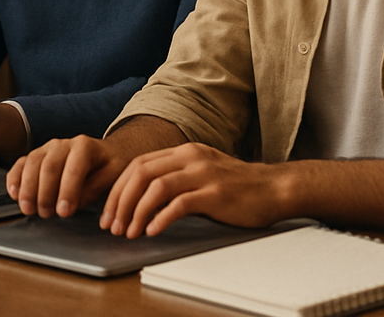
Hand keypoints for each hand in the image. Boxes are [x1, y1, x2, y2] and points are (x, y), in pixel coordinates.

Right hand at [7, 135, 130, 217]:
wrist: (106, 152)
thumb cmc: (110, 166)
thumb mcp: (113, 175)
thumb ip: (95, 187)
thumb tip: (76, 201)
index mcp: (85, 146)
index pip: (73, 167)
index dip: (67, 190)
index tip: (64, 212)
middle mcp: (63, 144)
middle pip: (49, 165)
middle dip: (45, 192)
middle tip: (45, 214)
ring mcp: (48, 148)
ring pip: (32, 163)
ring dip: (28, 187)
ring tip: (29, 209)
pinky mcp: (37, 155)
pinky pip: (22, 163)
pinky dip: (15, 178)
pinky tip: (14, 193)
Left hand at [100, 143, 284, 237]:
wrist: (274, 188)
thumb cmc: (237, 186)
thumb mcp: (201, 172)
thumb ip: (175, 178)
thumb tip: (142, 200)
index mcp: (182, 151)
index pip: (138, 164)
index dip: (118, 188)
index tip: (109, 211)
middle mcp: (189, 157)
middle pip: (141, 173)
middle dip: (121, 200)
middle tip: (112, 225)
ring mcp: (202, 173)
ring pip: (156, 187)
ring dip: (137, 211)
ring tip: (129, 232)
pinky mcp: (215, 193)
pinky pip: (180, 203)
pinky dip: (161, 217)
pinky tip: (152, 231)